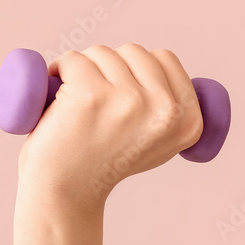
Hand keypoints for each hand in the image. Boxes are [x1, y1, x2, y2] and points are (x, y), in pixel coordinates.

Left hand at [15, 44, 203, 214]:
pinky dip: (59, 69)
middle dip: (108, 67)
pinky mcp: (91, 94)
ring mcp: (129, 100)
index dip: (135, 69)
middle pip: (133, 52)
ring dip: (82, 69)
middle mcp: (165, 110)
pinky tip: (54, 93)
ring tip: (74, 102)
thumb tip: (163, 64)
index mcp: (189, 121)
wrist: (64, 193)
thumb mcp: (156, 141)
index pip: (165, 59)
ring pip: (102, 53)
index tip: (118, 96)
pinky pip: (73, 59)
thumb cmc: (102, 162)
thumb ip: (168, 108)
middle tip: (93, 101)